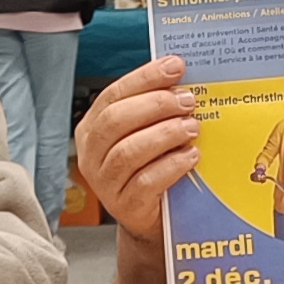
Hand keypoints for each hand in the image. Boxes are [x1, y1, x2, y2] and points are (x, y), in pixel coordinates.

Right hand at [74, 55, 198, 242]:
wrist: (152, 217)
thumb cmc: (150, 168)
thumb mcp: (146, 134)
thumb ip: (153, 110)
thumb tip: (181, 80)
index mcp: (93, 128)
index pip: (114, 95)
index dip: (145, 78)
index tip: (175, 66)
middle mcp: (91, 154)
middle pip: (116, 120)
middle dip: (156, 105)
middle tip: (187, 101)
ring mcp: (105, 182)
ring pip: (128, 151)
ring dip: (165, 134)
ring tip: (191, 128)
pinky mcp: (124, 206)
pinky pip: (145, 182)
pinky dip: (171, 165)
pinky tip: (190, 156)